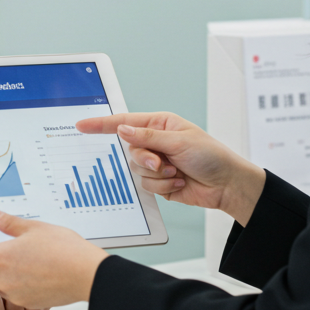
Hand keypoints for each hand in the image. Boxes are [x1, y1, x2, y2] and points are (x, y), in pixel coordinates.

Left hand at [0, 210, 107, 309]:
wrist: (87, 275)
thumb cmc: (65, 251)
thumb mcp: (35, 228)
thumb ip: (9, 223)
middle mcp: (2, 279)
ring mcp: (14, 293)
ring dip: (3, 274)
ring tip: (23, 259)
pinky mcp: (28, 302)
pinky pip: (14, 292)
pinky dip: (19, 282)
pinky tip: (34, 271)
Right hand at [76, 111, 265, 224]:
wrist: (226, 185)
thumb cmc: (211, 156)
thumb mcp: (179, 142)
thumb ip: (147, 137)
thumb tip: (123, 129)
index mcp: (160, 124)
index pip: (125, 122)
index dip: (102, 124)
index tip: (82, 124)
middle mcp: (156, 142)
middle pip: (130, 150)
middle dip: (145, 159)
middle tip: (162, 162)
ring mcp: (157, 163)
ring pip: (137, 170)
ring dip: (158, 175)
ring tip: (177, 173)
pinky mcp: (160, 182)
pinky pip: (148, 185)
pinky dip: (164, 187)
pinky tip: (180, 183)